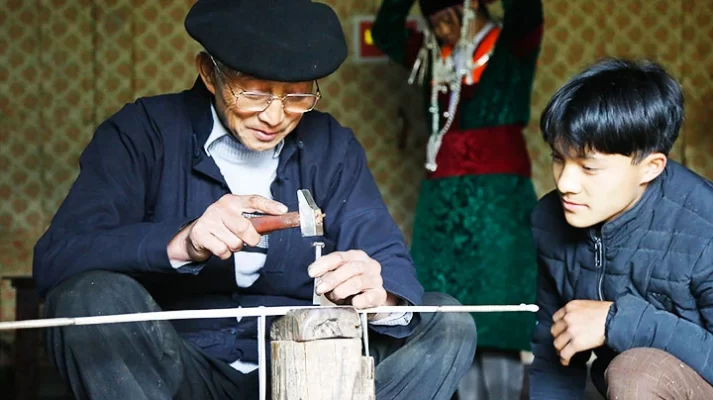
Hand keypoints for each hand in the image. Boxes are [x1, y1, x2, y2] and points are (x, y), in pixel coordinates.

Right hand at [167, 194, 287, 262]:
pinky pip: (223, 250)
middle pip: (245, 227)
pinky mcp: (200, 234)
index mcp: (233, 201)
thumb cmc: (223, 226)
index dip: (269, 206)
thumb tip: (280, 223)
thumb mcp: (238, 218)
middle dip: (252, 239)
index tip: (283, 211)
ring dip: (236, 247)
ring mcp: (209, 220)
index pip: (254, 200)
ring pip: (235, 242)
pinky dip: (225, 254)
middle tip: (250, 241)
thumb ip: (257, 221)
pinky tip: (219, 246)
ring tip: (229, 241)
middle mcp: (221, 207)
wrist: (195, 236)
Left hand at [307, 250, 391, 311]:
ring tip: (334, 296)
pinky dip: (360, 300)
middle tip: (320, 288)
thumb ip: (329, 275)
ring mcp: (375, 279)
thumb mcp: (339, 276)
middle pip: (350, 268)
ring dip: (342, 290)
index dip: (324, 264)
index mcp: (356, 256)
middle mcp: (368, 265)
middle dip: (332, 279)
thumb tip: (318, 279)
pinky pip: (370, 297)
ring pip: (358, 282)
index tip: (312, 272)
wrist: (371, 297)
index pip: (339, 257)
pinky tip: (354, 303)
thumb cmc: (352, 284)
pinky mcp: (380, 294)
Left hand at [551, 300, 612, 365]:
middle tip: (562, 344)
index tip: (560, 332)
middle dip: (558, 338)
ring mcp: (571, 331)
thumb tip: (574, 321)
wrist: (615, 319)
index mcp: (569, 307)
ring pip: (557, 343)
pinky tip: (566, 362)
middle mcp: (567, 318)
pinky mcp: (577, 343)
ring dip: (559, 350)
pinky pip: (565, 353)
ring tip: (563, 354)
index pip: (555, 319)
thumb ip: (576, 312)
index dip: (558, 327)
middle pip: (554, 331)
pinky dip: (564, 359)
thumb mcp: (586, 305)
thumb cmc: (606, 312)